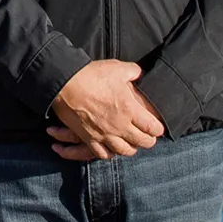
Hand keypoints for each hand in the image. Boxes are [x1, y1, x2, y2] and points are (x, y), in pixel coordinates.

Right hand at [47, 59, 165, 161]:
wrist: (64, 84)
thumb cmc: (91, 75)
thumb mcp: (117, 68)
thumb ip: (133, 71)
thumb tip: (138, 74)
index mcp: (129, 109)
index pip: (152, 128)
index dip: (158, 129)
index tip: (157, 127)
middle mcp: (119, 125)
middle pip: (142, 142)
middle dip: (148, 141)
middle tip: (149, 137)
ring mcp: (104, 134)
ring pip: (124, 151)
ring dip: (131, 148)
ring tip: (132, 144)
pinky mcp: (89, 138)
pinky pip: (103, 154)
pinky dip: (110, 153)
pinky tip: (112, 148)